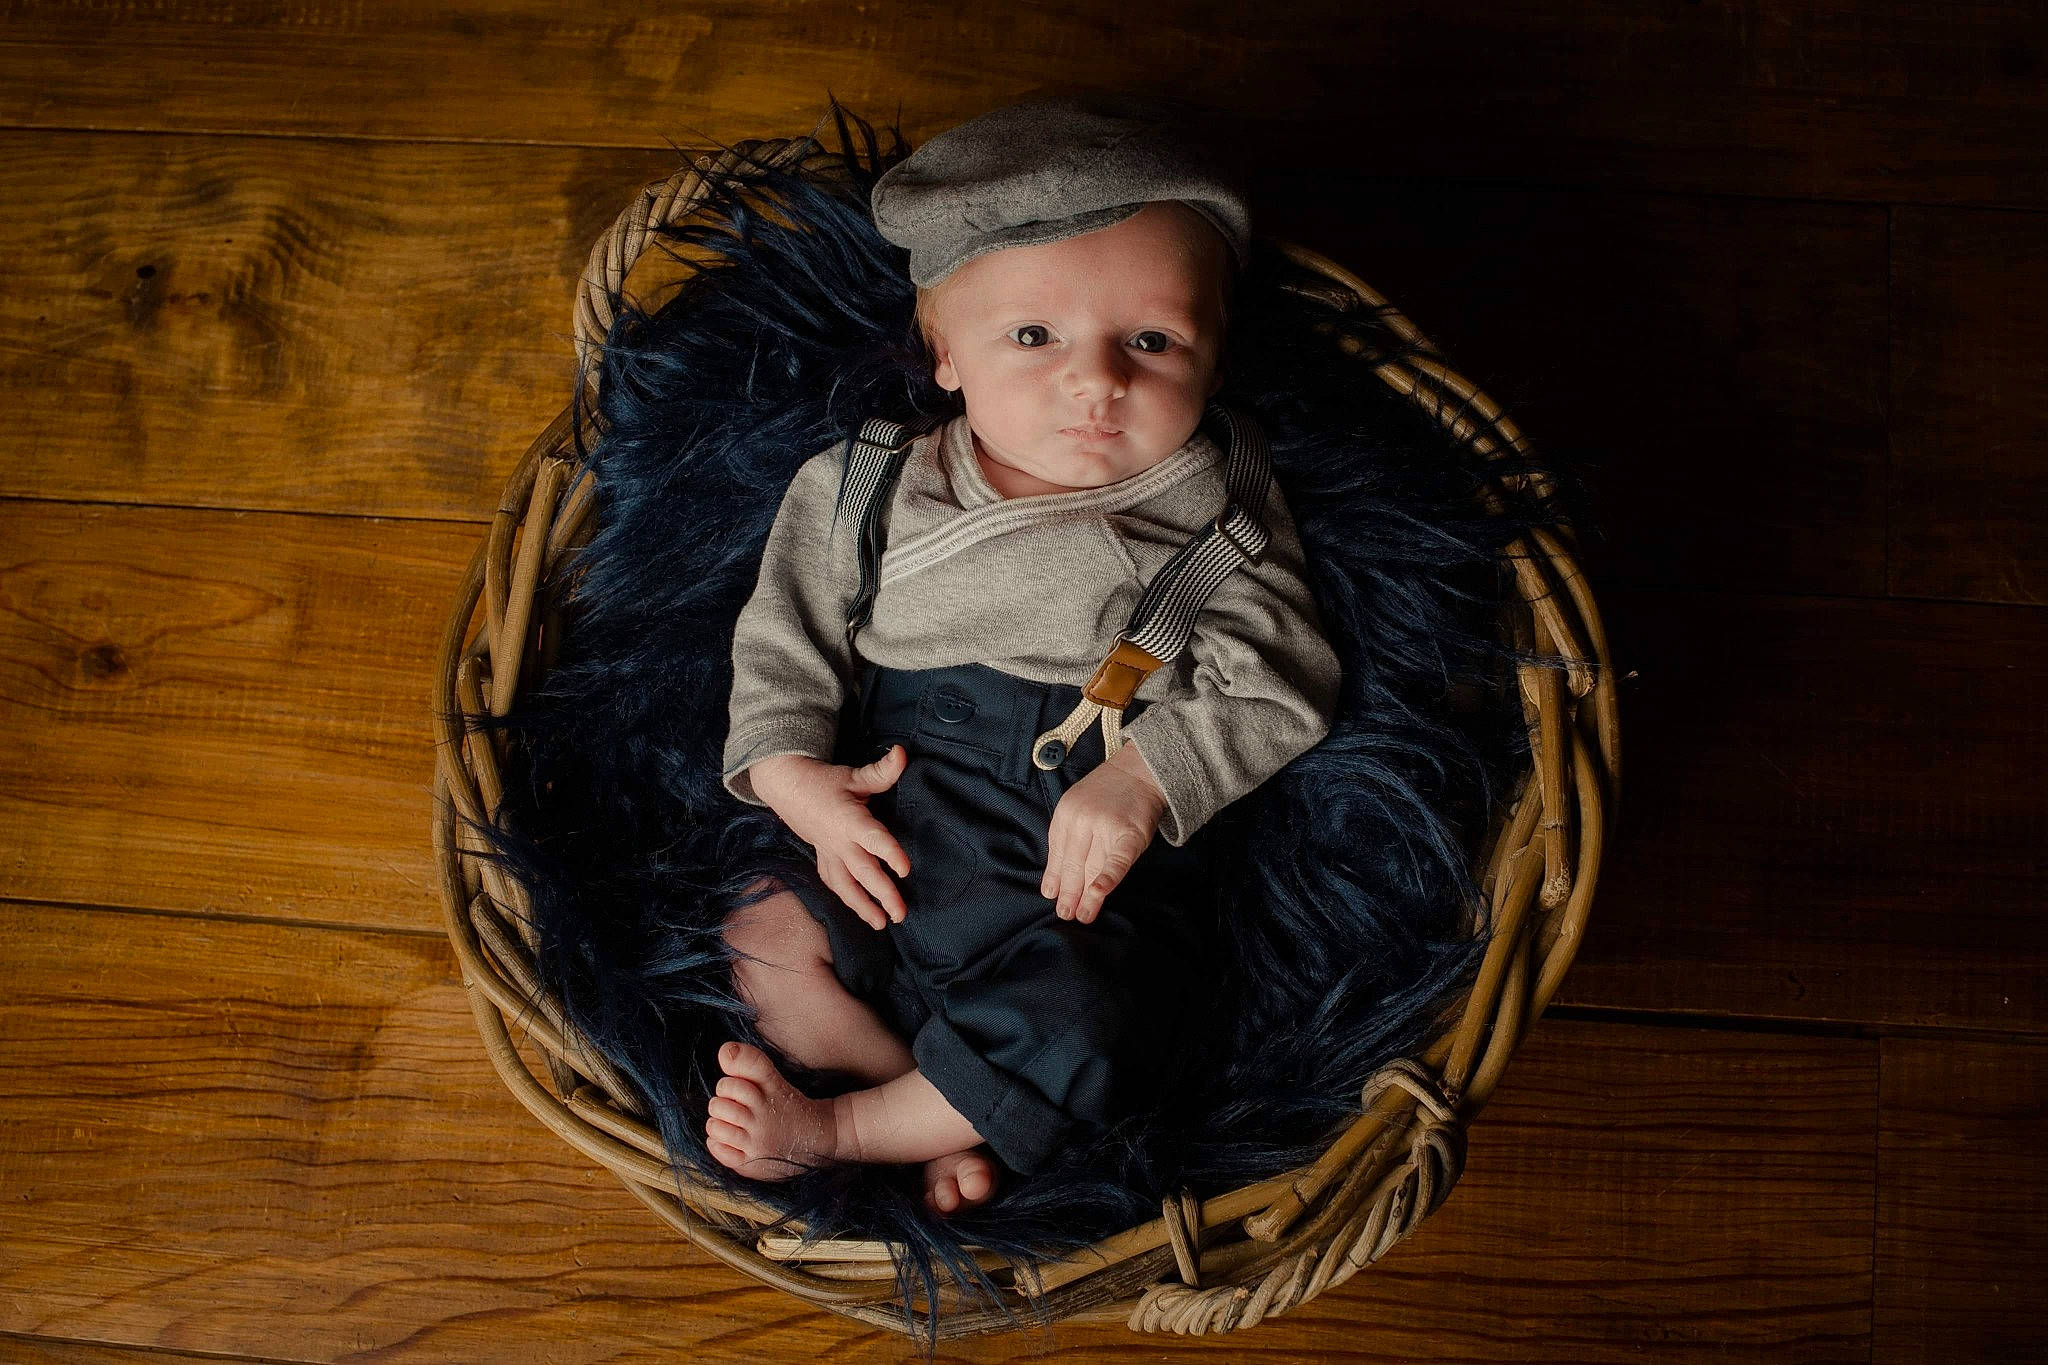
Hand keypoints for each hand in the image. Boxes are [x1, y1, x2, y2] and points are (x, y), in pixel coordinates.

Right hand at [748, 748, 911, 930]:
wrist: (787, 788)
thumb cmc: (825, 782)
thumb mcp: (853, 775)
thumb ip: (881, 771)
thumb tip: (902, 754)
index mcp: (848, 820)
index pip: (872, 838)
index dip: (889, 853)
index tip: (905, 869)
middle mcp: (837, 842)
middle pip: (862, 872)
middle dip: (882, 894)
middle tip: (900, 914)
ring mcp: (828, 853)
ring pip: (845, 885)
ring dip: (862, 906)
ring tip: (881, 923)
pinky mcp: (822, 858)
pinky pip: (834, 883)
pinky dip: (846, 899)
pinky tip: (861, 912)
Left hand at [1040, 740, 1167, 923]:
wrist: (1140, 770)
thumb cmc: (1107, 793)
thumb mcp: (1077, 807)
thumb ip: (1067, 838)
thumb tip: (1055, 880)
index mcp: (1066, 814)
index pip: (1058, 853)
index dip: (1056, 878)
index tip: (1053, 898)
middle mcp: (1081, 820)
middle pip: (1074, 864)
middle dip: (1069, 892)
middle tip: (1066, 914)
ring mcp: (1105, 826)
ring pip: (1093, 868)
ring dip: (1086, 896)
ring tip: (1083, 915)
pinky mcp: (1130, 834)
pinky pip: (1116, 861)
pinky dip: (1107, 878)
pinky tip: (1098, 894)